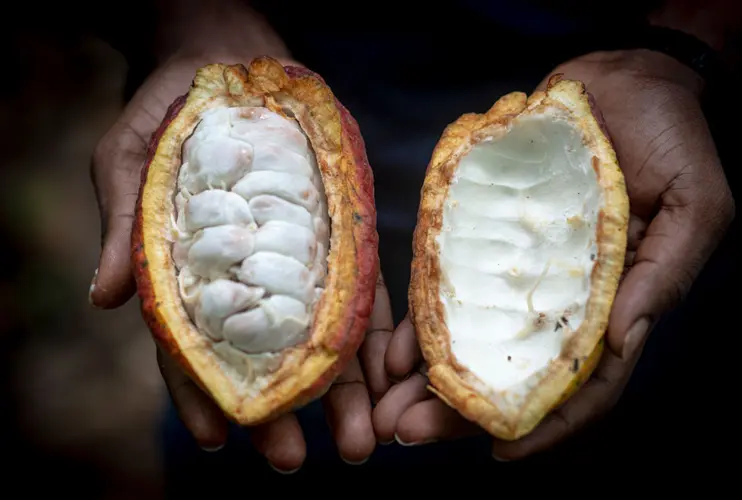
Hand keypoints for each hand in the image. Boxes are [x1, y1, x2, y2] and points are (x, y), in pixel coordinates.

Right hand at [90, 55, 392, 471]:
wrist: (230, 59)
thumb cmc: (170, 112)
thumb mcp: (130, 160)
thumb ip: (127, 226)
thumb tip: (105, 299)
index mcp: (191, 276)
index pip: (192, 348)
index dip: (200, 394)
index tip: (218, 439)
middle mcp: (248, 281)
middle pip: (262, 358)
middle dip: (278, 411)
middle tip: (294, 461)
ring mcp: (298, 264)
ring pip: (318, 339)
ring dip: (337, 393)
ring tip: (357, 441)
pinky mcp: (342, 240)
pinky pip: (360, 294)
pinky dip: (373, 338)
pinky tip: (387, 378)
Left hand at [373, 49, 734, 458]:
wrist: (623, 79)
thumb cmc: (672, 139)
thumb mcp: (695, 204)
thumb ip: (664, 274)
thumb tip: (622, 343)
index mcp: (614, 302)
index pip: (581, 381)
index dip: (547, 423)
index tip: (501, 450)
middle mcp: (561, 297)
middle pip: (511, 370)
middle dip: (462, 410)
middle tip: (409, 435)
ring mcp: (520, 269)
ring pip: (473, 338)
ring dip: (430, 377)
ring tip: (388, 406)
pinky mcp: (487, 234)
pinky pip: (451, 285)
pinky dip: (424, 319)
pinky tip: (394, 349)